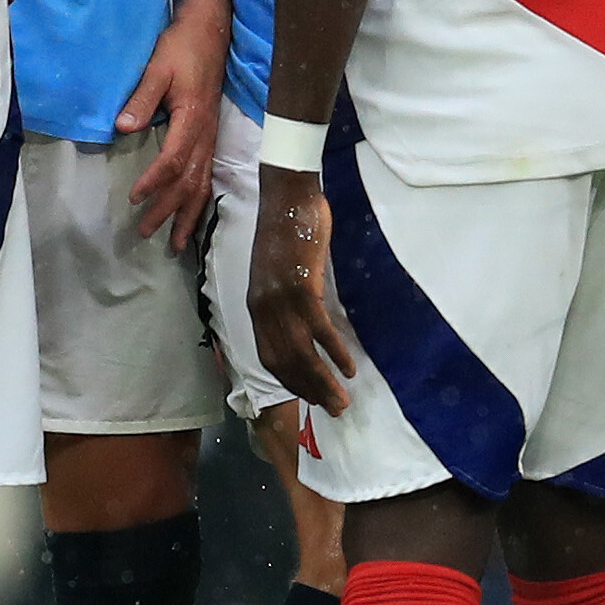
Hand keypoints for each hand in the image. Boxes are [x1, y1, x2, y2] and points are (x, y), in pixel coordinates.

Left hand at [116, 0, 228, 247]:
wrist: (212, 31)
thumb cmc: (182, 47)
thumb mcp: (157, 68)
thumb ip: (141, 98)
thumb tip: (122, 127)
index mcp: (192, 119)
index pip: (173, 160)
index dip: (154, 182)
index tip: (134, 198)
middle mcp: (205, 134)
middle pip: (189, 182)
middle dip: (168, 210)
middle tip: (146, 232)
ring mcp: (211, 136)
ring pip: (202, 184)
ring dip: (187, 214)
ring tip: (174, 241)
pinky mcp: (211, 135)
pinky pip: (208, 175)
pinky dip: (200, 199)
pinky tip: (192, 213)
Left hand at [246, 165, 354, 411]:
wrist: (288, 194)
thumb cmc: (288, 229)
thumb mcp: (281, 271)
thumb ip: (288, 297)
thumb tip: (308, 322)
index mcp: (257, 306)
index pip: (271, 357)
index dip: (291, 381)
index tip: (312, 396)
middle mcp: (263, 308)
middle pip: (285, 362)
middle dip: (310, 390)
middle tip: (334, 409)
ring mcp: (279, 299)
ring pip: (300, 352)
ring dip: (323, 380)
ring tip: (343, 399)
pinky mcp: (299, 286)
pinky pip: (317, 329)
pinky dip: (333, 351)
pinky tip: (348, 365)